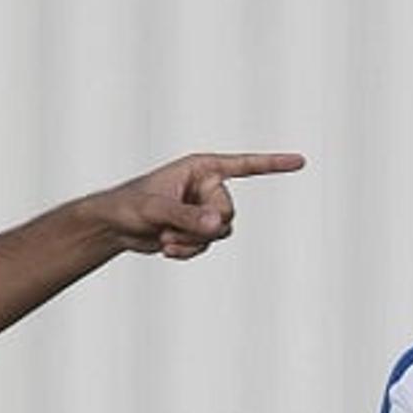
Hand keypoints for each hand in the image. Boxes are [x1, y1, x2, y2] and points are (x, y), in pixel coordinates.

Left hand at [86, 151, 305, 259]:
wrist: (112, 226)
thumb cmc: (128, 206)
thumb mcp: (155, 210)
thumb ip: (188, 216)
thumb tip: (219, 224)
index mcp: (201, 168)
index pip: (245, 166)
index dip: (273, 164)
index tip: (300, 161)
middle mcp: (207, 187)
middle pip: (230, 212)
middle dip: (204, 226)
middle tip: (174, 227)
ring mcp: (204, 209)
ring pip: (222, 232)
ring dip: (193, 241)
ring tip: (165, 237)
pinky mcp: (199, 229)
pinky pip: (209, 245)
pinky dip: (188, 251)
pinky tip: (167, 247)